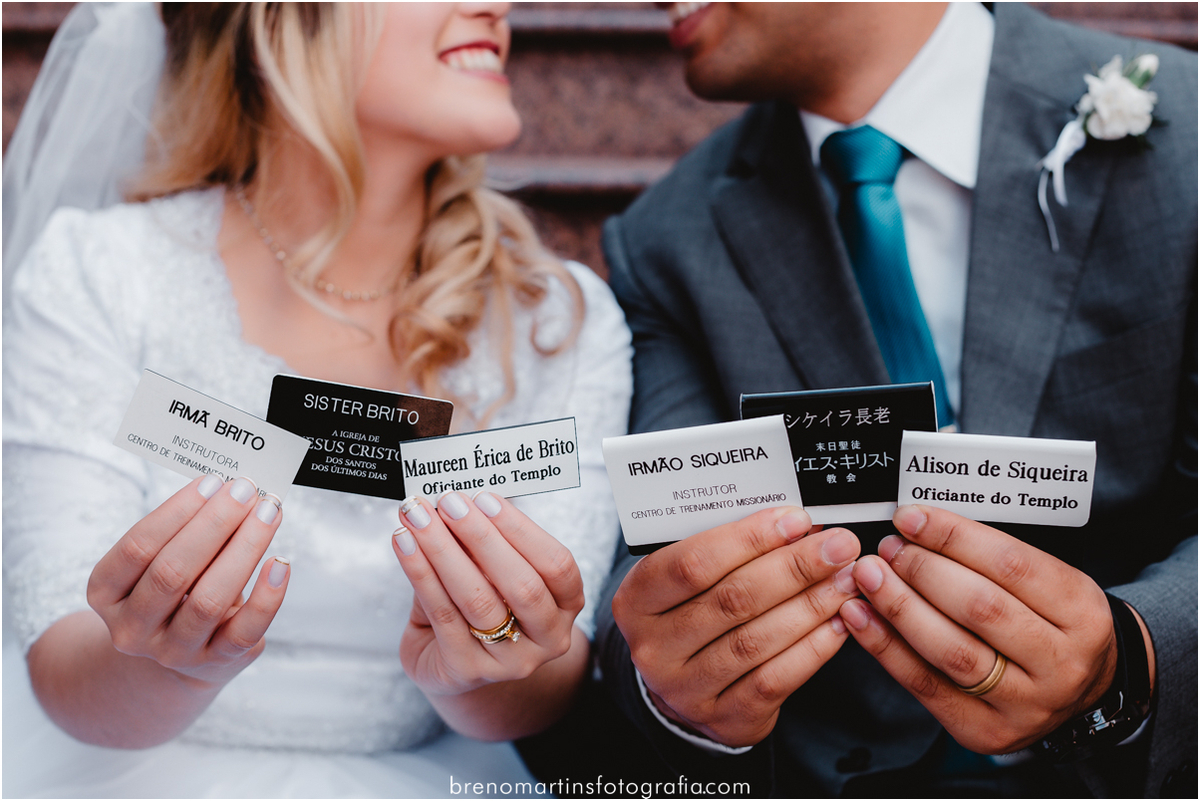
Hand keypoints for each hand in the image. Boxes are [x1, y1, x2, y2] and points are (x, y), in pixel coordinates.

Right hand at [87, 474, 288, 686]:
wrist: (178, 657)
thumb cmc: (173, 592)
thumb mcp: (161, 563)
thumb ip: (187, 531)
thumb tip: (232, 490)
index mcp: (106, 593)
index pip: (137, 548)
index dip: (176, 512)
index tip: (212, 482)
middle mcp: (132, 627)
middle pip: (172, 572)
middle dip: (214, 524)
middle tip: (245, 491)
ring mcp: (172, 651)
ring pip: (209, 600)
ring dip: (244, 549)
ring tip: (268, 514)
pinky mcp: (214, 663)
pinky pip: (244, 631)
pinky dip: (267, 596)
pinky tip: (280, 563)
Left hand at [392, 492, 583, 696]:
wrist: (451, 664)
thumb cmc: (481, 606)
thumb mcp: (495, 574)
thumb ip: (483, 545)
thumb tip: (459, 504)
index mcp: (566, 605)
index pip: (557, 564)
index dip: (522, 529)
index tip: (486, 498)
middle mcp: (548, 637)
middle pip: (522, 585)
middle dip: (482, 537)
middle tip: (450, 503)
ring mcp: (509, 660)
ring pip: (478, 599)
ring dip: (444, 550)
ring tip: (418, 517)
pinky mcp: (467, 669)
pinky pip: (443, 613)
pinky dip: (420, 572)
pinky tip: (405, 543)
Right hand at [612, 507, 859, 747]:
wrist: (681, 683)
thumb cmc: (690, 612)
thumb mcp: (688, 577)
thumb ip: (727, 550)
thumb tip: (796, 524)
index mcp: (636, 599)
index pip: (692, 563)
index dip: (749, 539)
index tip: (797, 520)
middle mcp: (654, 647)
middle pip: (731, 600)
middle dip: (794, 568)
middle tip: (838, 546)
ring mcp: (685, 688)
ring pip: (755, 641)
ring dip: (810, 605)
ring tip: (845, 580)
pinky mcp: (723, 718)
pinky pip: (774, 680)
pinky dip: (812, 649)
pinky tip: (837, 623)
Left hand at [840, 504, 1128, 753]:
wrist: (1082, 696)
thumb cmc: (1053, 627)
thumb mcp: (1049, 585)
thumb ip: (992, 558)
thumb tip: (920, 527)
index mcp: (1082, 613)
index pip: (1011, 565)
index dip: (953, 537)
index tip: (911, 518)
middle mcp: (1061, 663)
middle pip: (980, 608)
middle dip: (922, 570)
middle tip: (888, 548)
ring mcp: (1026, 704)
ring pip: (951, 650)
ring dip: (899, 607)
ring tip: (869, 576)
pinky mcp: (987, 731)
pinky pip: (926, 685)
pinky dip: (885, 647)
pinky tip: (861, 617)